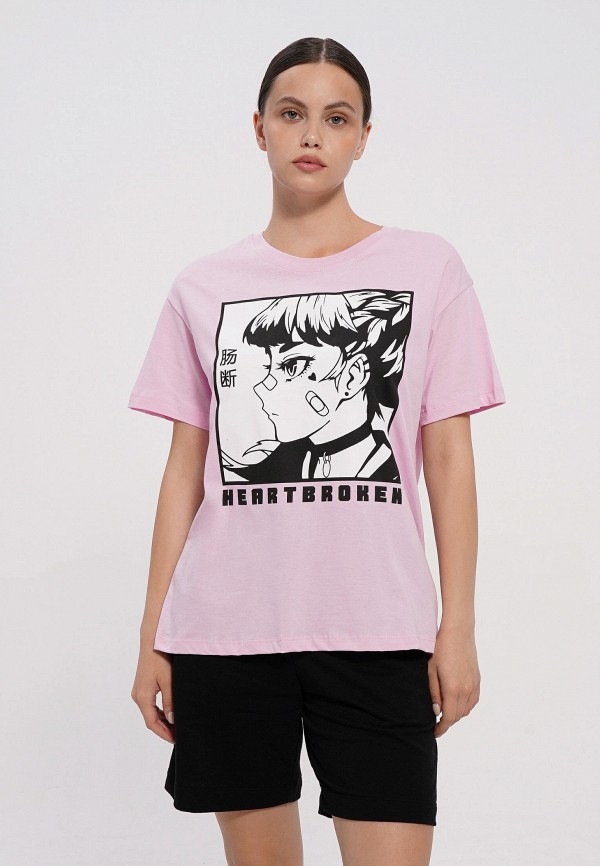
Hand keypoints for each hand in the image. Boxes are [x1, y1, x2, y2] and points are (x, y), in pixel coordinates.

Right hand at [131, 646, 175, 743]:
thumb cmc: (160, 658)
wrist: (152, 640)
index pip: (152, 723)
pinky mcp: (143, 685)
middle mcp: (138, 695)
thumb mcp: (168, 681)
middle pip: (150, 719)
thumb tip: (172, 720)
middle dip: (164, 728)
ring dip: (162, 720)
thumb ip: (170, 702)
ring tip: (176, 725)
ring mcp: (139, 690)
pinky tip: (170, 712)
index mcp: (143, 697)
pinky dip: (160, 711)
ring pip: (150, 712)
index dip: (164, 733)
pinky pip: (150, 704)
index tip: (175, 740)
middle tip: (178, 734)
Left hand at [428, 623, 480, 737]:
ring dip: (457, 715)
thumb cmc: (440, 649)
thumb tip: (437, 711)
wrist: (458, 632)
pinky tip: (457, 703)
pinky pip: (474, 700)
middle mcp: (466, 689)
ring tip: (446, 712)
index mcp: (453, 688)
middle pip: (458, 716)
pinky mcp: (478, 679)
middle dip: (448, 722)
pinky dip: (466, 706)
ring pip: (467, 710)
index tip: (435, 733)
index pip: (449, 717)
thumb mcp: (431, 670)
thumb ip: (434, 693)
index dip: (442, 728)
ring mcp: (474, 684)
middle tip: (437, 722)